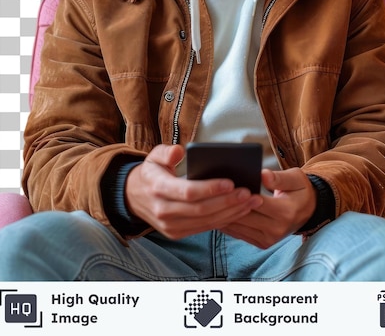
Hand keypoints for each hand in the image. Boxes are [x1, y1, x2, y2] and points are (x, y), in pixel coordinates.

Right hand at [125, 144, 262, 238]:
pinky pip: (203, 227)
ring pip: (205, 221)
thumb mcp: (153, 155)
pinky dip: (223, 220)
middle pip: (201, 209)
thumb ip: (166, 152)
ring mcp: (169, 226)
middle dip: (228, 202)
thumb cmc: (151, 172)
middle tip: (249, 193)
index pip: (188, 191)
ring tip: (251, 202)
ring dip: (231, 213)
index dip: (210, 188)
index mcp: (158, 188)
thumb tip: (179, 151)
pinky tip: (239, 211)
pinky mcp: (176, 233)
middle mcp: (163, 210)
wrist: (133, 197)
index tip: (231, 182)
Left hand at [219, 168, 316, 248]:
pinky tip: (215, 212)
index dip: (241, 194)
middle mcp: (277, 229)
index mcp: (286, 211)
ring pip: (238, 226)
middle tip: (210, 191)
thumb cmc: (299, 190)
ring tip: (208, 201)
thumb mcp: (296, 178)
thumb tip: (262, 174)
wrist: (307, 211)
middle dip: (227, 204)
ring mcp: (269, 239)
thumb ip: (279, 177)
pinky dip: (226, 223)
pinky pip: (239, 234)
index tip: (226, 184)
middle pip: (245, 216)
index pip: (258, 202)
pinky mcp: (262, 244)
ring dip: (223, 215)